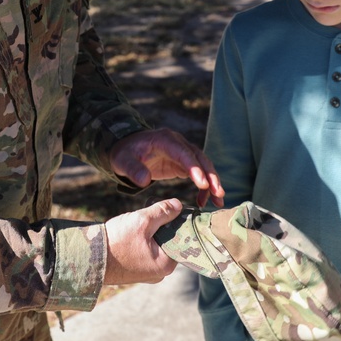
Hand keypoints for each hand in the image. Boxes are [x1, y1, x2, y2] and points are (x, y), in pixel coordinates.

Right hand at [104, 198, 182, 285]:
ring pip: (156, 246)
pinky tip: (131, 232)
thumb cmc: (116, 241)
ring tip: (137, 223)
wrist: (89, 257)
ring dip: (150, 233)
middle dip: (161, 227)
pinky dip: (141, 241)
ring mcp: (147, 273)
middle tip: (150, 214)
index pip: (181, 240)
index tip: (170, 210)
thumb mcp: (142, 221)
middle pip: (169, 243)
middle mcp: (159, 273)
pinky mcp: (136, 270)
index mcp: (166, 264)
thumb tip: (178, 205)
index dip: (177, 223)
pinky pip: (145, 252)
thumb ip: (162, 212)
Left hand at [110, 128, 224, 207]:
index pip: (183, 153)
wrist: (126, 149)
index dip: (194, 168)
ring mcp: (182, 152)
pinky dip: (204, 186)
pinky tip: (203, 201)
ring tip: (218, 200)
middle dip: (210, 176)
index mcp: (164, 140)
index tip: (203, 184)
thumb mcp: (123, 161)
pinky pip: (198, 173)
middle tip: (218, 193)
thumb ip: (133, 169)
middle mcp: (177, 143)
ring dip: (212, 182)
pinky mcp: (182, 162)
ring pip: (203, 165)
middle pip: (199, 158)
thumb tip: (145, 180)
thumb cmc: (124, 154)